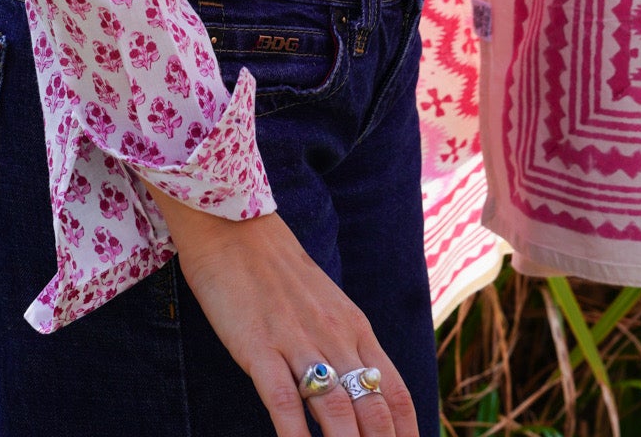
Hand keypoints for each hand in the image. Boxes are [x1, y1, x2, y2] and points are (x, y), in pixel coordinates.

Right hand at [147, 187, 418, 436]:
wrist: (232, 225)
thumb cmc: (277, 270)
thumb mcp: (326, 304)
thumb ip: (347, 346)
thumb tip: (363, 393)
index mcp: (355, 328)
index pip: (395, 393)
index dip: (407, 434)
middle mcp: (334, 337)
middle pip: (371, 410)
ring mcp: (297, 341)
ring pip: (335, 410)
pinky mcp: (259, 345)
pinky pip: (284, 399)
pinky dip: (295, 436)